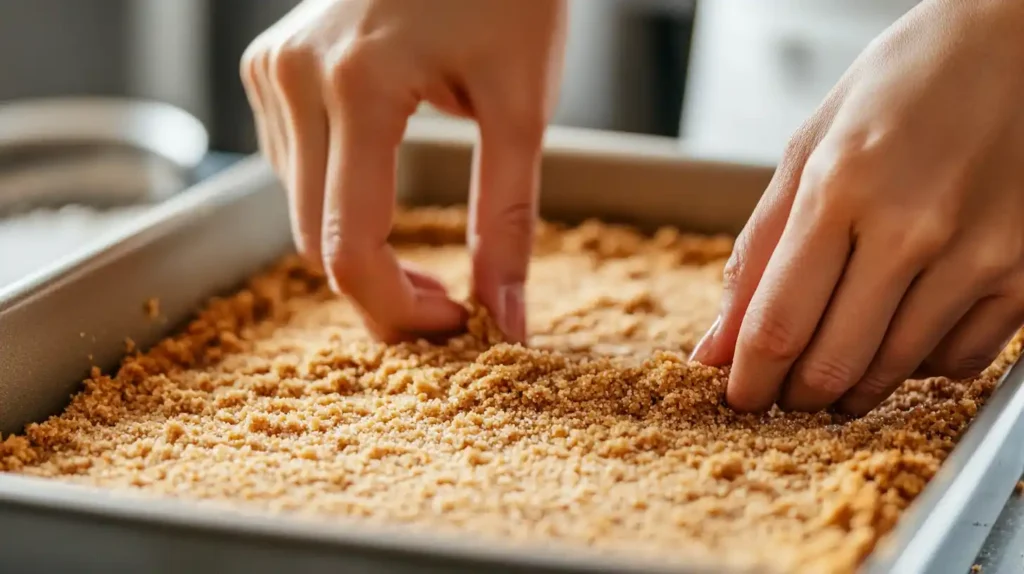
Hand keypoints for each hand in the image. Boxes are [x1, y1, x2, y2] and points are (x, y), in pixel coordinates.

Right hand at [240, 0, 566, 342]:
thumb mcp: (522, 105)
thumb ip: (508, 218)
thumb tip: (506, 318)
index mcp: (358, 86)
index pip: (348, 247)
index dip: (398, 310)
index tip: (455, 325)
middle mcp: (296, 77)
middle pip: (313, 239)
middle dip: (381, 289)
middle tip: (451, 301)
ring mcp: (274, 68)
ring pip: (298, 208)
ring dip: (356, 245)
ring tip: (424, 248)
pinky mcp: (270, 65)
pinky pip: (290, 165)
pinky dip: (336, 198)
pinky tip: (381, 184)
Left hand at [690, 0, 1023, 414]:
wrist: (1020, 42)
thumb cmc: (904, 85)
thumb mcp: (811, 149)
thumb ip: (759, 252)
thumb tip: (717, 344)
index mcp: (841, 187)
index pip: (777, 324)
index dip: (749, 381)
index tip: (739, 398)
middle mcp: (913, 227)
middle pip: (833, 363)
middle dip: (794, 395)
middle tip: (783, 392)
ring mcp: (980, 254)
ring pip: (895, 370)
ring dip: (852, 388)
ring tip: (834, 370)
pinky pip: (960, 360)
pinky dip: (918, 365)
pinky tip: (900, 336)